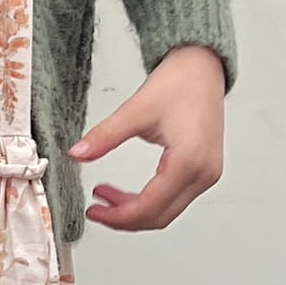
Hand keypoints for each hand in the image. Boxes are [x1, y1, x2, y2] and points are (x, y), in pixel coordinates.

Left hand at [68, 43, 225, 231]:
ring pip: (168, 211)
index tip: (95, 211)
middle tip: (97, 209)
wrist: (202, 67)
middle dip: (125, 218)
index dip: (118, 216)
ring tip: (107, 198)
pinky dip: (150, 201)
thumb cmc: (181, 82)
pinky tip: (129, 193)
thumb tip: (79, 154)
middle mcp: (203, 173)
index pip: (150, 206)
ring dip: (136, 211)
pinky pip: (175, 198)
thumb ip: (105, 136)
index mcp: (189, 161)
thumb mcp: (135, 110)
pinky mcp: (204, 171)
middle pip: (160, 217)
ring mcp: (207, 174)